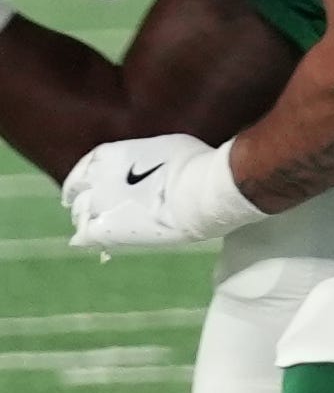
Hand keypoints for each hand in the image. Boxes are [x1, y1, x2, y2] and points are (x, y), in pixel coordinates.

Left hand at [63, 133, 264, 249]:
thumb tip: (148, 163)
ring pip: (79, 215)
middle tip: (96, 209)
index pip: (85, 168)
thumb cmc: (192, 164)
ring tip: (97, 226)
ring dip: (86, 220)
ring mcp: (97, 205)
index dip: (86, 180)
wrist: (196, 193)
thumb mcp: (163, 148)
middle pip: (79, 194)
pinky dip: (85, 240)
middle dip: (85, 201)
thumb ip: (144, 158)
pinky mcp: (103, 231)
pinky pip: (84, 237)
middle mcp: (95, 178)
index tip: (89, 187)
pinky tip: (90, 244)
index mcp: (109, 155)